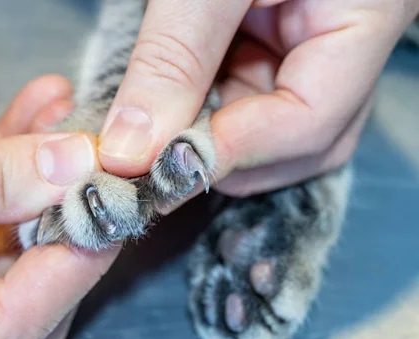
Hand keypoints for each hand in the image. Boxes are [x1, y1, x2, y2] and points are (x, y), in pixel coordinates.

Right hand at [0, 75, 118, 338]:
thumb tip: (67, 166)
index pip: (3, 329)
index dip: (65, 271)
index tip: (106, 211)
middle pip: (16, 290)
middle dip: (60, 226)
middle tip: (96, 171)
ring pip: (3, 240)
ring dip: (40, 179)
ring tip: (68, 124)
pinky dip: (5, 158)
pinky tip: (34, 113)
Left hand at [97, 0, 418, 197]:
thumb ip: (173, 58)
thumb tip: (132, 149)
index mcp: (365, 15)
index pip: (314, 119)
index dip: (236, 152)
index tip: (161, 164)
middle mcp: (345, 46)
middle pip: (299, 141)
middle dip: (224, 154)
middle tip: (153, 153)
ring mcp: (311, 52)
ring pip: (268, 132)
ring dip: (209, 136)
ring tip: (160, 118)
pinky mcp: (276, 50)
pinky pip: (244, 104)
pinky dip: (202, 113)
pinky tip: (171, 102)